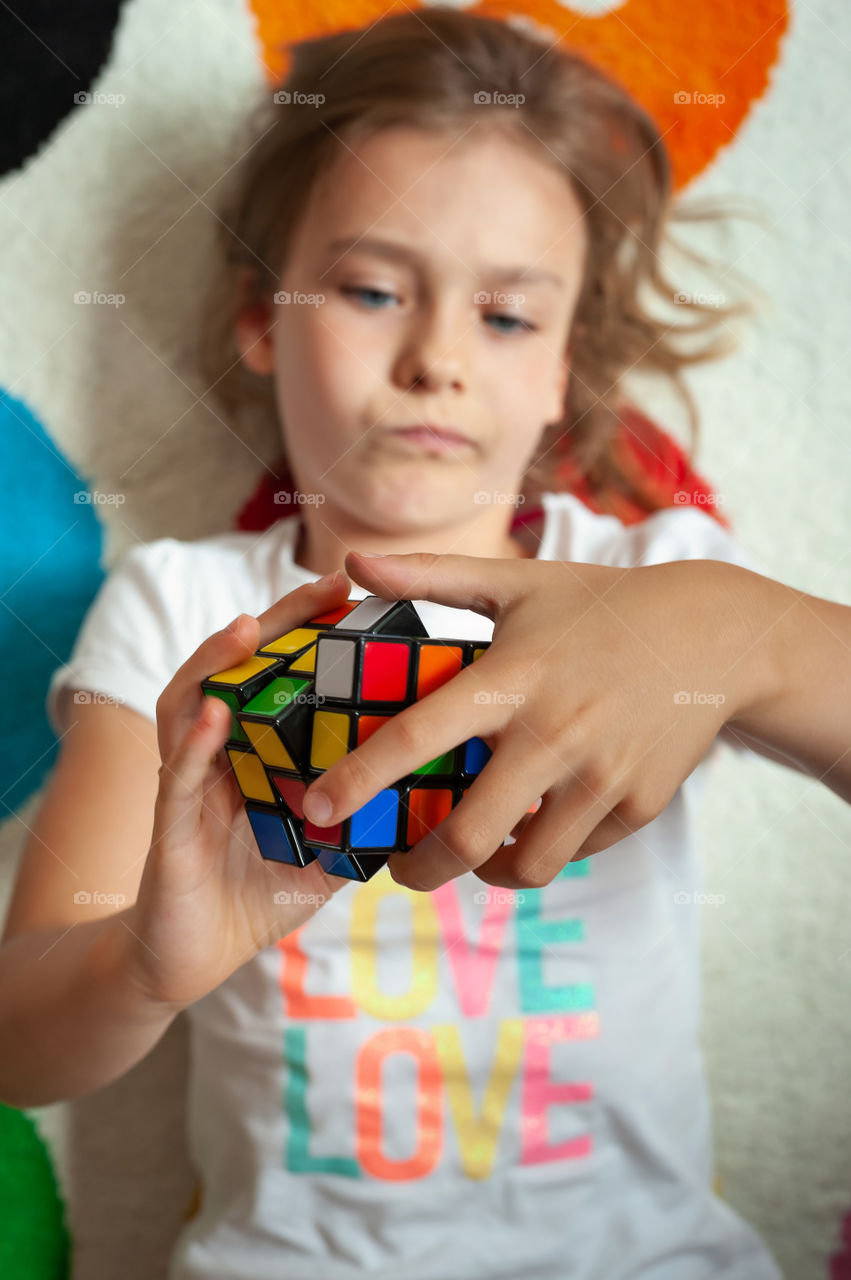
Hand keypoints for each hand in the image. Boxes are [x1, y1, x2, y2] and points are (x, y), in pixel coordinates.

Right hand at [128, 570, 354, 1009]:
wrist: (189, 963)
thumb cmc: (254, 898)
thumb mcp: (324, 854)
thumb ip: (362, 820)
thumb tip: (430, 797)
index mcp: (255, 755)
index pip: (279, 676)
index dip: (309, 633)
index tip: (353, 595)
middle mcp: (217, 756)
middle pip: (238, 670)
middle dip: (276, 623)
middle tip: (323, 585)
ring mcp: (188, 786)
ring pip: (191, 705)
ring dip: (218, 663)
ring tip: (249, 628)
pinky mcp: (168, 827)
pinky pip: (176, 776)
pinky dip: (193, 743)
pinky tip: (213, 714)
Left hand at [302, 551, 755, 891]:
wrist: (711, 636)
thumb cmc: (599, 606)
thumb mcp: (518, 582)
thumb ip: (430, 579)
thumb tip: (349, 560)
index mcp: (512, 677)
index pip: (418, 738)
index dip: (359, 781)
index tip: (317, 812)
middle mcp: (553, 734)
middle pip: (467, 835)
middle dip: (418, 868)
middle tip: (398, 868)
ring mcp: (601, 776)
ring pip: (525, 865)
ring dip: (485, 873)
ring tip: (468, 855)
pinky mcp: (639, 806)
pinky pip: (576, 851)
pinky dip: (545, 848)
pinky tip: (534, 824)